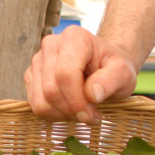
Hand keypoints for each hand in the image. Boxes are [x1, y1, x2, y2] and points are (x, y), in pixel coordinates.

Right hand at [23, 26, 138, 123]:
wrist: (102, 66)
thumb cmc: (114, 69)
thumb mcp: (124, 74)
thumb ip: (111, 81)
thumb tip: (92, 94)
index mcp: (75, 38)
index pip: (65, 74)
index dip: (76, 100)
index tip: (90, 116)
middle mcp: (51, 45)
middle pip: (51, 89)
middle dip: (70, 110)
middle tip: (89, 116)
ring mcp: (37, 60)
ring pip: (40, 100)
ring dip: (61, 114)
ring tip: (80, 112)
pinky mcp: (31, 76)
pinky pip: (35, 104)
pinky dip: (53, 113)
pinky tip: (69, 109)